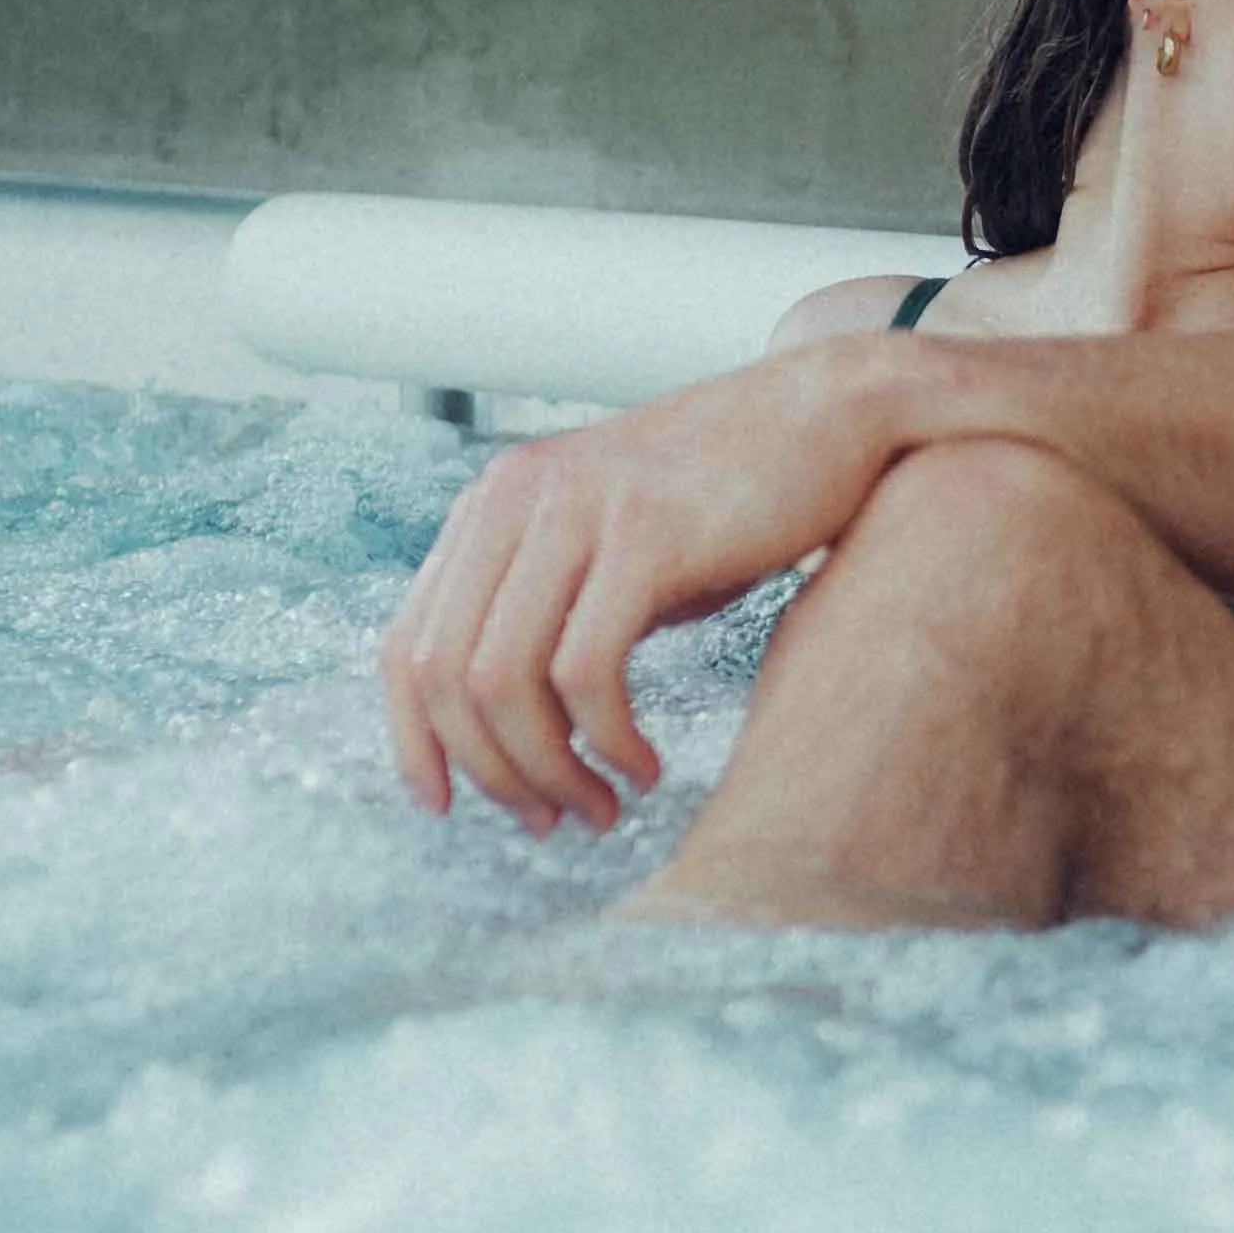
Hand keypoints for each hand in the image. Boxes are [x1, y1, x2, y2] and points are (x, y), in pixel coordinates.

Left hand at [381, 355, 900, 825]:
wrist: (830, 413)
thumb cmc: (725, 502)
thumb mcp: (609, 549)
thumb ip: (549, 613)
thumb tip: (514, 732)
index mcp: (492, 507)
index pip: (403, 645)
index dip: (415, 742)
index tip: (448, 807)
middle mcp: (514, 498)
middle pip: (444, 675)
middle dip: (492, 771)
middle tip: (551, 819)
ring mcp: (576, 509)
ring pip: (504, 680)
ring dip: (548, 769)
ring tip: (601, 806)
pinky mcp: (645, 533)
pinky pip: (585, 669)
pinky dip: (607, 739)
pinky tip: (644, 764)